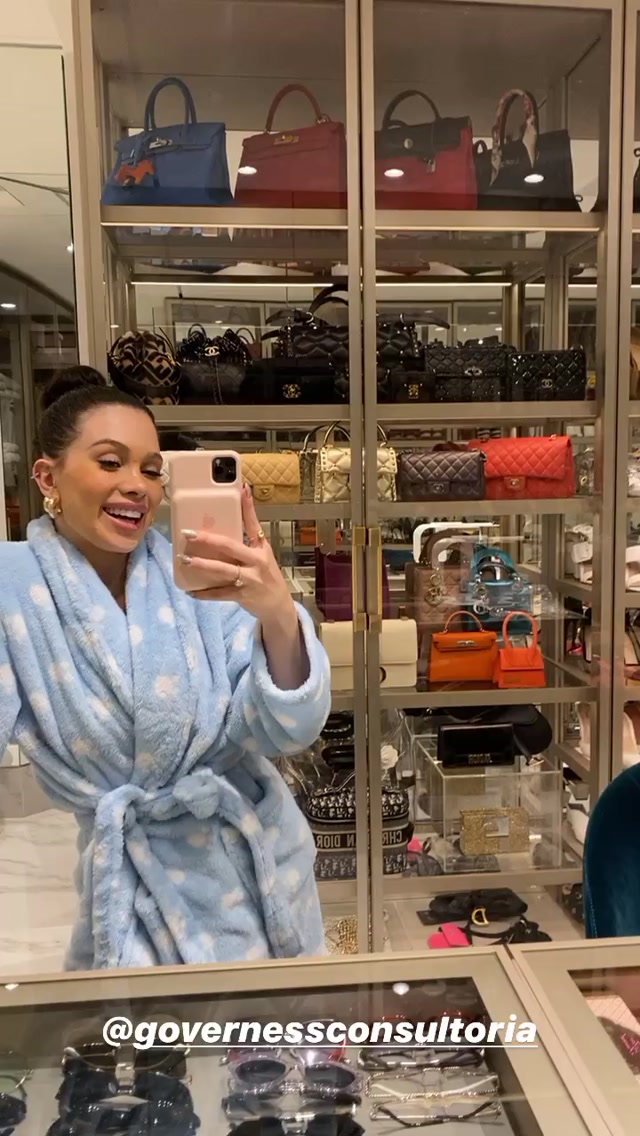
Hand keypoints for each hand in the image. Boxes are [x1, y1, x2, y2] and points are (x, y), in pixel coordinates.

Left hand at [180, 485, 293, 622]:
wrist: (278, 604)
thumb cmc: (267, 574)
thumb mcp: (263, 553)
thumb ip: (249, 536)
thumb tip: (237, 514)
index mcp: (260, 548)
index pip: (253, 523)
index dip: (247, 507)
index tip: (241, 489)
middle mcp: (256, 561)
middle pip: (230, 547)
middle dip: (208, 539)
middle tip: (189, 534)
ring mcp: (248, 579)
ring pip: (222, 570)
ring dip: (202, 565)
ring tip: (185, 560)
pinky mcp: (241, 595)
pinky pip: (219, 594)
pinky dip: (204, 593)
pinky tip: (190, 591)